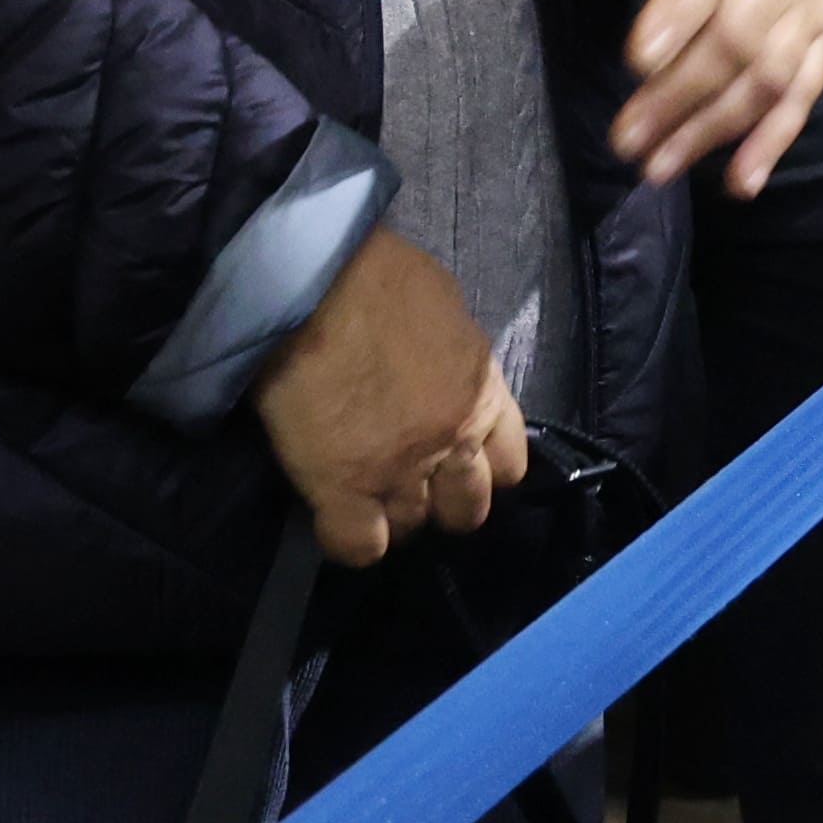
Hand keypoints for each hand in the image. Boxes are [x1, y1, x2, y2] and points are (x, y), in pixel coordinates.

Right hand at [253, 226, 526, 566]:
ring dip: (390, 515)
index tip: (451, 462)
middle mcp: (453, 439)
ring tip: (363, 492)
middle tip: (405, 481)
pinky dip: (348, 539)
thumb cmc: (378, 276)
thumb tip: (445, 377)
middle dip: (439, 502)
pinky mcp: (343, 487)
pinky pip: (359, 546)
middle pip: (465, 510)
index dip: (480, 470)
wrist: (313, 281)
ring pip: (412, 527)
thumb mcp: (447, 312)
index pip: (509, 466)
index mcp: (484, 394)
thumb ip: (456, 361)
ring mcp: (401, 469)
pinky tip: (334, 514)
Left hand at [592, 0, 822, 194]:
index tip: (637, 59)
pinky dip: (777, 137)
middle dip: (681, 96)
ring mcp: (810, 2)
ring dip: (717, 127)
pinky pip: (808, 86)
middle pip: (737, 40)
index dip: (678, 15)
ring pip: (769, 75)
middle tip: (627, 140)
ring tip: (662, 167)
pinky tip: (742, 182)